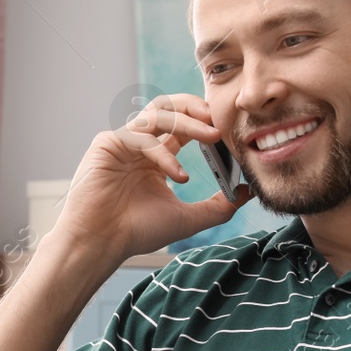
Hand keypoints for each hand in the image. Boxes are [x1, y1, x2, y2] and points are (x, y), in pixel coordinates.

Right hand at [48, 93, 253, 262]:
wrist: (101, 243)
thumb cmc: (136, 231)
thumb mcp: (188, 218)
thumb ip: (219, 206)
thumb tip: (249, 192)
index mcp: (155, 157)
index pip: (183, 127)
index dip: (206, 123)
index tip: (231, 134)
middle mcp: (139, 144)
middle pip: (170, 107)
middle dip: (197, 107)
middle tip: (220, 119)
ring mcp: (123, 141)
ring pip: (158, 113)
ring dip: (188, 121)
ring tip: (211, 134)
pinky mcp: (108, 143)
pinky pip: (141, 135)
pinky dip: (164, 153)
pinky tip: (177, 176)